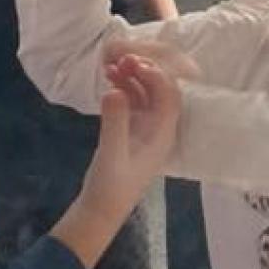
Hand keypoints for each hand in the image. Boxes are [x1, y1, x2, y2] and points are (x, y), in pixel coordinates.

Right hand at [88, 48, 185, 201]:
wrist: (100, 209)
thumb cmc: (110, 186)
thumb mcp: (111, 154)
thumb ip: (114, 122)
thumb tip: (114, 90)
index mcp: (163, 135)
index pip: (168, 97)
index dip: (155, 76)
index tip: (133, 63)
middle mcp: (159, 129)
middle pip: (159, 91)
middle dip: (144, 72)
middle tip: (121, 59)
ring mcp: (145, 129)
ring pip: (144, 95)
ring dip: (131, 78)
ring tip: (110, 66)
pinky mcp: (131, 130)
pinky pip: (132, 102)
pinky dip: (123, 88)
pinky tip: (108, 80)